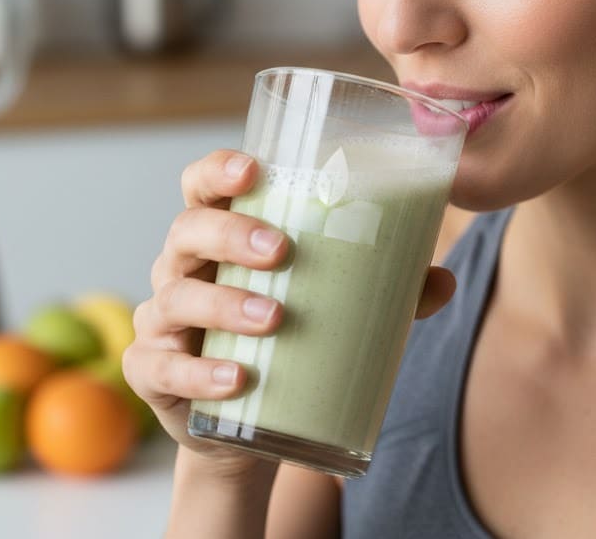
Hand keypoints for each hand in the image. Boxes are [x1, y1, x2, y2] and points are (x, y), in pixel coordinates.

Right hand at [122, 148, 457, 481]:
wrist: (248, 424)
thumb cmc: (287, 339)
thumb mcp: (332, 307)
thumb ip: (387, 291)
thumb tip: (443, 280)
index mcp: (220, 236)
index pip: (201, 185)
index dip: (218, 170)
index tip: (253, 171)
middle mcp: (182, 268)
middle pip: (187, 230)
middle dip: (230, 234)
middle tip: (280, 250)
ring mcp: (162, 321)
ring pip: (177, 297)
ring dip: (224, 303)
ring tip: (275, 318)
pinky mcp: (153, 374)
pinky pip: (162, 368)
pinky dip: (199, 374)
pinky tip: (237, 380)